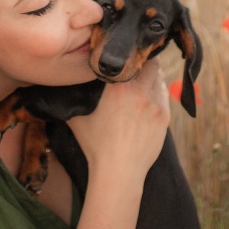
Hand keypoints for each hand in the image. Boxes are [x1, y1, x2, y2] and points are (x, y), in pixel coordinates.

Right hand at [67, 58, 168, 181]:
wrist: (118, 171)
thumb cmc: (95, 145)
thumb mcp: (77, 117)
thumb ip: (73, 96)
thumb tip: (64, 81)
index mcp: (117, 87)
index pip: (129, 59)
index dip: (128, 56)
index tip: (124, 58)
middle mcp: (138, 91)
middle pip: (150, 64)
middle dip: (143, 64)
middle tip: (135, 68)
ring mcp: (154, 104)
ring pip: (158, 78)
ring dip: (151, 77)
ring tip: (142, 83)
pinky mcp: (164, 116)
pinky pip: (164, 94)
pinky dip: (157, 92)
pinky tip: (148, 98)